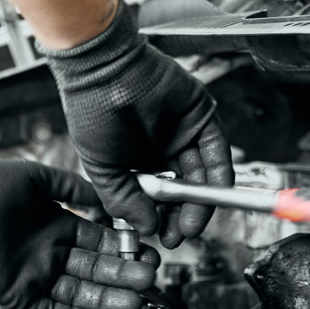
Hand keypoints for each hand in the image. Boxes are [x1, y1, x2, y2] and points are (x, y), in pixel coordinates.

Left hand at [0, 160, 158, 308]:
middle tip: (148, 281)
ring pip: (77, 293)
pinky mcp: (16, 294)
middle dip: (122, 276)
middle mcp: (48, 252)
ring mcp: (34, 275)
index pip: (98, 241)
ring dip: (105, 300)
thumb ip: (69, 187)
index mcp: (56, 224)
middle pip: (94, 270)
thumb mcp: (32, 178)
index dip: (123, 249)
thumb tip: (102, 192)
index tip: (146, 253)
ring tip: (132, 303)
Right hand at [43, 0, 233, 247]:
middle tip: (180, 236)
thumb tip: (146, 229)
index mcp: (138, 161)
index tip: (164, 238)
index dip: (163, 220)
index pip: (159, 198)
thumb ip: (124, 201)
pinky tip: (208, 198)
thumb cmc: (91, 111)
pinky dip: (217, 177)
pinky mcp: (202, 118)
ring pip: (202, 177)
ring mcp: (184, 135)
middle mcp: (163, 150)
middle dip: (183, 217)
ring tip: (191, 224)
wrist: (102, 70)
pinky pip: (217, 153)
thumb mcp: (102, 168)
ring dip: (201, 204)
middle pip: (184, 191)